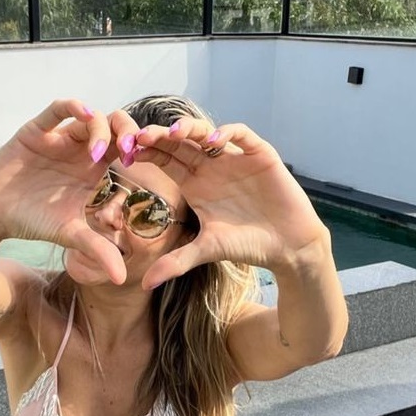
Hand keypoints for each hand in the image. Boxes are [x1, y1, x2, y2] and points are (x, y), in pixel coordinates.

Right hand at [0, 99, 125, 283]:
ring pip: (89, 117)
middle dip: (127, 130)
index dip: (138, 148)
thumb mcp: (69, 235)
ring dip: (101, 128)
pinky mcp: (37, 131)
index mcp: (93, 168)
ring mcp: (59, 138)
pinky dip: (72, 107)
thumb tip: (121, 279)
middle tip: (130, 148)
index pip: (124, 148)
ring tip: (99, 153)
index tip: (144, 160)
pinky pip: (57, 110)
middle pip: (113, 125)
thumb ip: (96, 250)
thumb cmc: (32, 220)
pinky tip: (82, 114)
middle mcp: (79, 149)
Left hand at [116, 114, 327, 288]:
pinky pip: (242, 135)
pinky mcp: (260, 154)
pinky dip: (228, 133)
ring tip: (174, 134)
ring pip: (206, 132)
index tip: (128, 153)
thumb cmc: (248, 245)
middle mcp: (212, 166)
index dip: (148, 153)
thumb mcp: (206, 250)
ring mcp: (235, 158)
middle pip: (181, 142)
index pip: (166, 160)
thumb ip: (175, 262)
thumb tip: (142, 286)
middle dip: (161, 137)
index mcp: (195, 183)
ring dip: (189, 129)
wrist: (288, 245)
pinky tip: (214, 142)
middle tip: (141, 136)